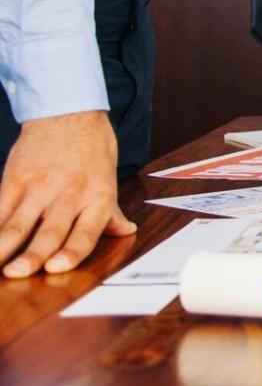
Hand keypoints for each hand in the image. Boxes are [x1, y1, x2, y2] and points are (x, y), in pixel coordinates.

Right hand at [0, 111, 136, 277]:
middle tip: (17, 274)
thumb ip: (111, 211)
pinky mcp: (15, 178)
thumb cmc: (92, 147)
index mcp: (98, 196)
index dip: (72, 251)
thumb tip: (125, 232)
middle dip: (33, 255)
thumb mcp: (109, 178)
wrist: (68, 111)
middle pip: (50, 230)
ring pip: (19, 222)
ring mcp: (39, 185)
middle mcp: (70, 192)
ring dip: (3, 247)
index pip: (87, 230)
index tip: (56, 267)